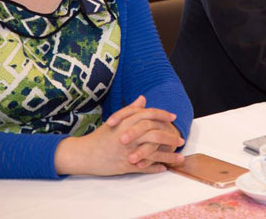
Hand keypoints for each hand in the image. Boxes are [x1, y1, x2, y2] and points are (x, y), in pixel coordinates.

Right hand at [55, 96, 184, 175]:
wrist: (85, 154)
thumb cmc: (101, 136)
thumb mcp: (116, 120)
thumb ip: (131, 110)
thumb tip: (143, 98)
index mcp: (126, 122)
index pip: (149, 115)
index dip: (162, 115)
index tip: (173, 118)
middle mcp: (128, 136)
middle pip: (155, 134)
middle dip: (170, 138)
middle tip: (181, 140)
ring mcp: (127, 151)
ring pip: (153, 153)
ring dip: (168, 156)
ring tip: (180, 158)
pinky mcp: (125, 165)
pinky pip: (145, 167)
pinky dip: (156, 168)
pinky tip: (164, 168)